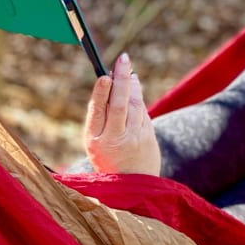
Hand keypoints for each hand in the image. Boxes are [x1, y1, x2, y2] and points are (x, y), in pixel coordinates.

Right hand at [84, 53, 160, 175]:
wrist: (131, 185)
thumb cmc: (107, 157)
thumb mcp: (94, 141)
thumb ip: (100, 115)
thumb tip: (110, 82)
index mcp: (96, 140)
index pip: (99, 112)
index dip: (102, 93)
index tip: (105, 75)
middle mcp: (116, 140)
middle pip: (120, 104)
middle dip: (121, 79)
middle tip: (122, 59)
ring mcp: (135, 139)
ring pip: (135, 105)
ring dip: (132, 85)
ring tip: (128, 70)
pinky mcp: (149, 138)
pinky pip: (143, 112)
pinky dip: (138, 98)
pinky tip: (134, 87)